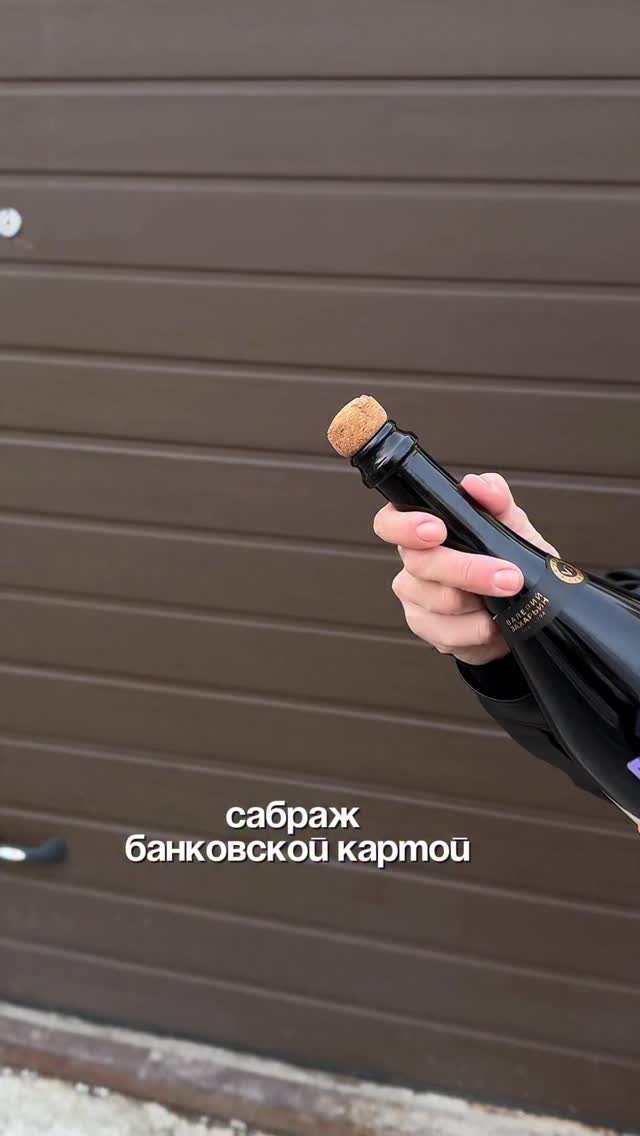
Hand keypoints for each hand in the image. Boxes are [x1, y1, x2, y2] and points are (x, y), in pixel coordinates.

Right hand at [373, 472, 557, 665]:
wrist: (524, 608)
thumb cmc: (511, 560)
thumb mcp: (513, 526)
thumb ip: (497, 501)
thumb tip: (476, 485)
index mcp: (423, 529)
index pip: (390, 522)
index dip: (405, 526)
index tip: (438, 530)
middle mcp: (413, 563)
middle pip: (420, 564)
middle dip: (467, 570)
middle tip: (507, 576)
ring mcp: (416, 599)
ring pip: (436, 600)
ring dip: (477, 602)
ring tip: (506, 598)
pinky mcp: (428, 629)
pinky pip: (446, 633)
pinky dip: (477, 629)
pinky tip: (493, 622)